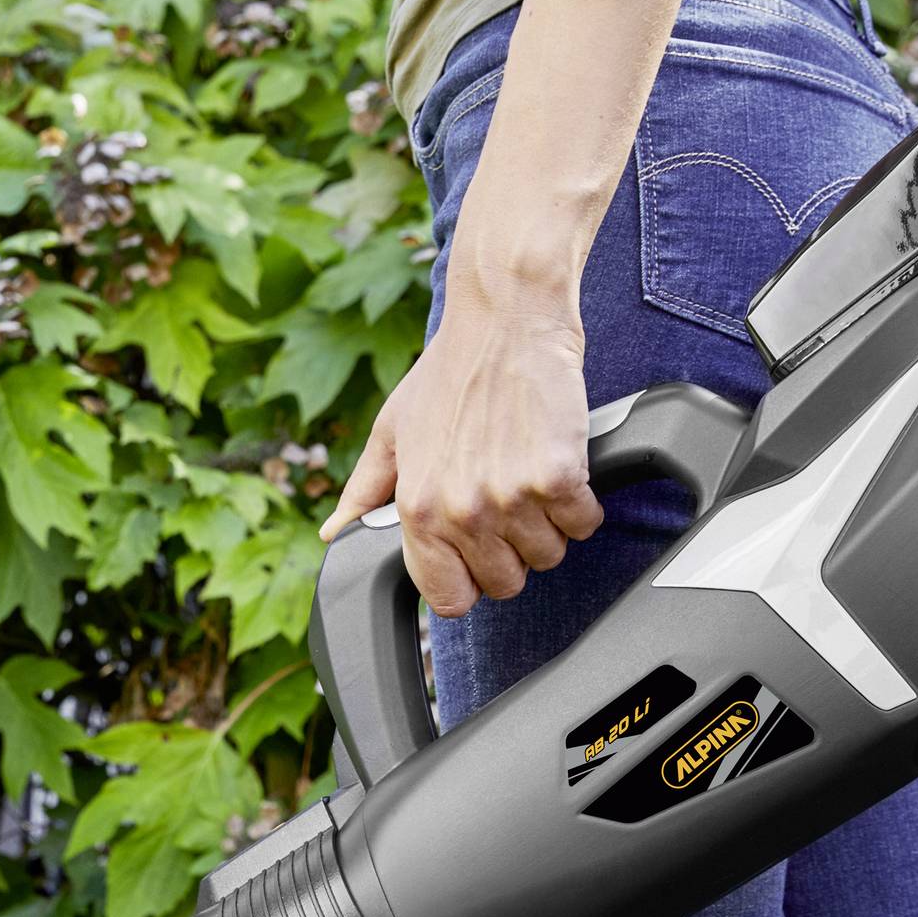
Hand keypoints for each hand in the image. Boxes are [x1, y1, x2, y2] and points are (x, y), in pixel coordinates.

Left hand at [318, 267, 603, 618]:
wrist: (504, 318)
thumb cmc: (449, 371)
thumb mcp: (392, 430)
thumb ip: (365, 491)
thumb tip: (334, 533)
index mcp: (417, 508)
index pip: (448, 598)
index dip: (468, 580)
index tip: (476, 556)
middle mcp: (461, 511)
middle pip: (504, 583)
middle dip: (512, 552)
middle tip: (508, 501)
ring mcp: (510, 497)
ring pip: (548, 555)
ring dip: (547, 524)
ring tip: (530, 474)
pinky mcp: (558, 477)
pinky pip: (583, 524)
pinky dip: (580, 503)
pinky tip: (559, 464)